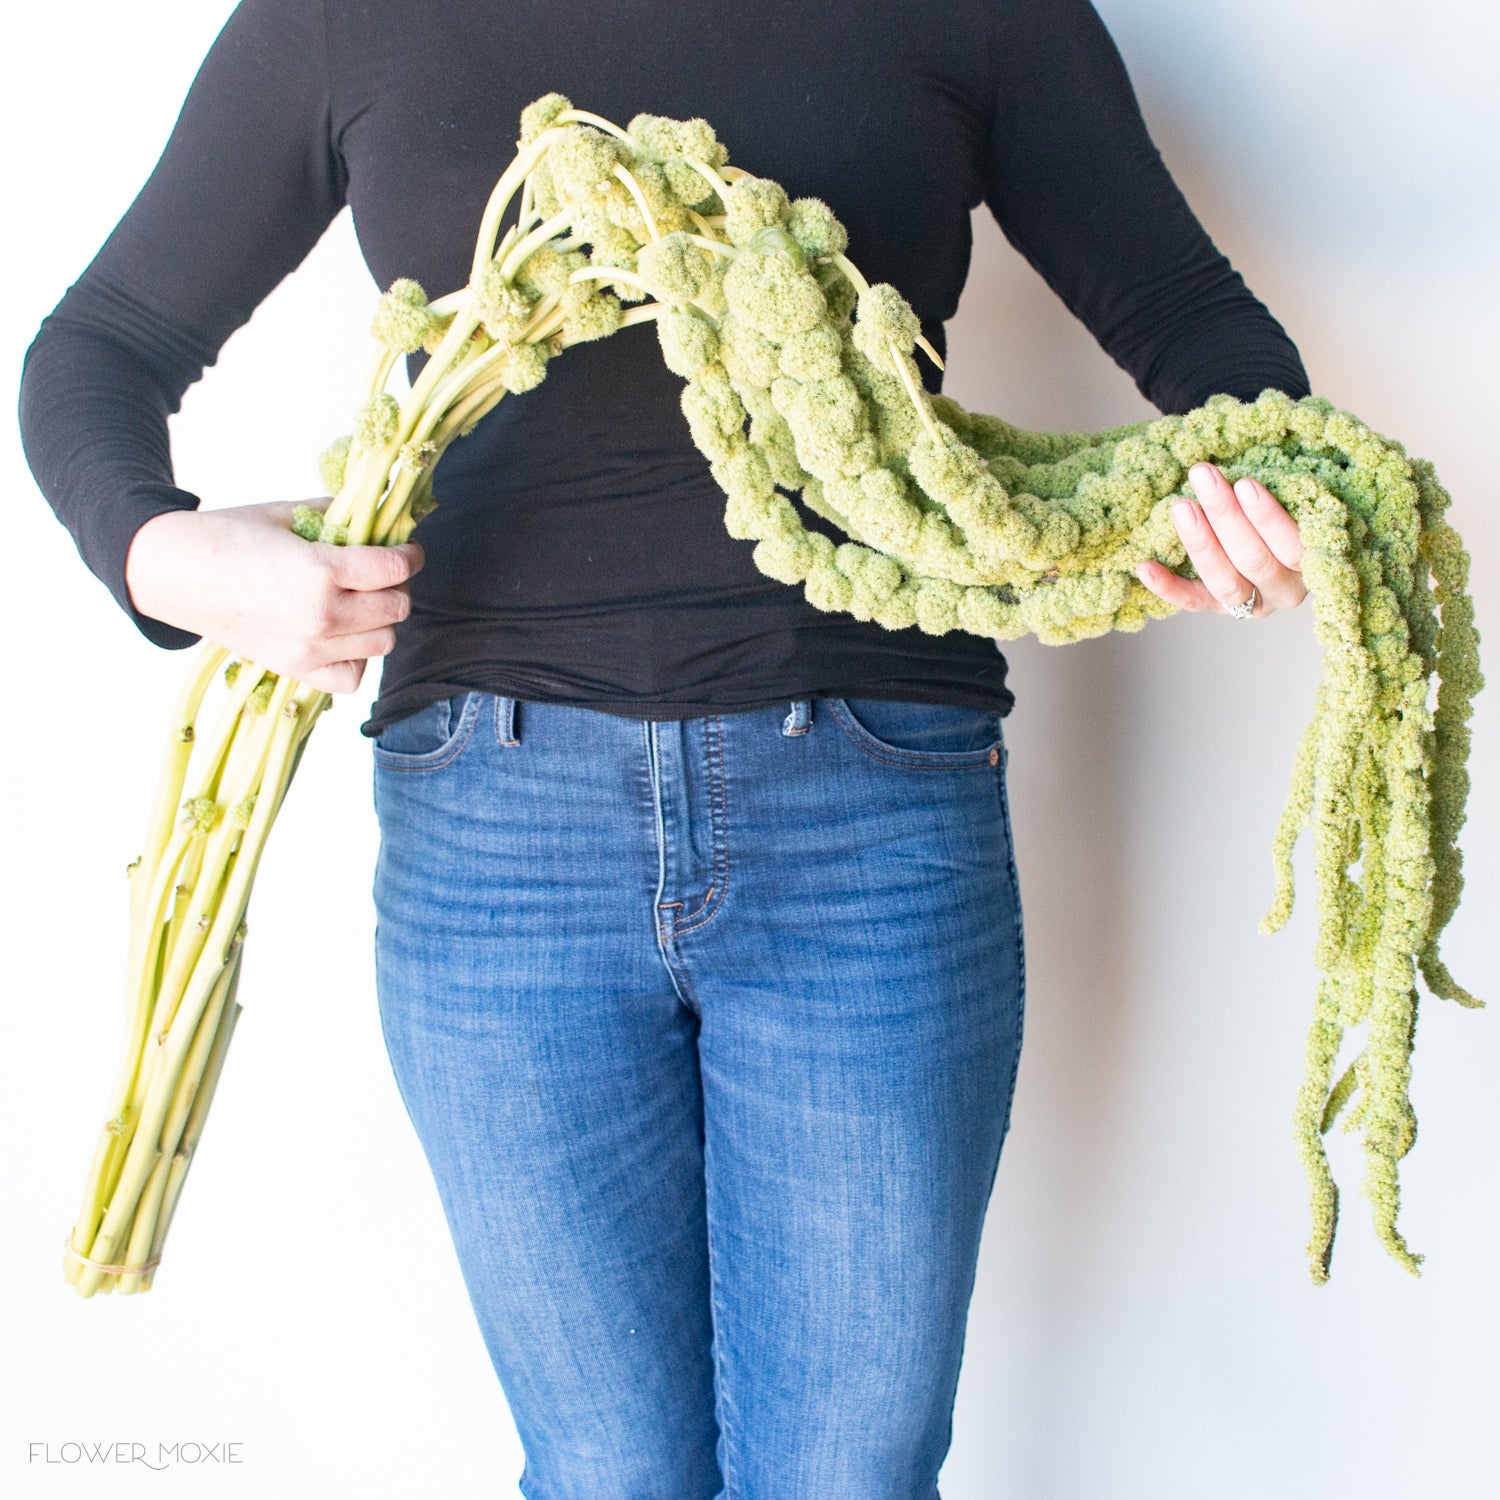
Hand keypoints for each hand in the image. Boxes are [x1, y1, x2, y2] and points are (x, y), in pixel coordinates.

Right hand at [124, 500, 423, 693]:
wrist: (174, 574)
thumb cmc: (226, 536)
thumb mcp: (286, 512)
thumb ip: (337, 515)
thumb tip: (375, 514)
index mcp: (321, 571)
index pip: (395, 568)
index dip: (409, 555)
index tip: (407, 549)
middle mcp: (322, 617)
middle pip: (396, 607)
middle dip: (397, 586)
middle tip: (382, 573)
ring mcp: (309, 649)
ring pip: (383, 642)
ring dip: (381, 620)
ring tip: (363, 602)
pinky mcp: (295, 669)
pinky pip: (352, 677)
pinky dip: (358, 659)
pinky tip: (345, 636)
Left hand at [1135, 462, 1306, 617]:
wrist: (1270, 538)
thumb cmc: (1287, 506)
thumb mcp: (1295, 496)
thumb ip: (1286, 485)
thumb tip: (1254, 446)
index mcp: (1313, 562)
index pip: (1293, 546)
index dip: (1268, 518)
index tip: (1245, 484)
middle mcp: (1285, 590)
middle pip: (1254, 559)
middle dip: (1225, 517)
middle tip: (1203, 477)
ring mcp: (1252, 604)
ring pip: (1224, 582)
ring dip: (1200, 543)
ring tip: (1180, 507)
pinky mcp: (1218, 608)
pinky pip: (1192, 601)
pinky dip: (1167, 587)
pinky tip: (1144, 567)